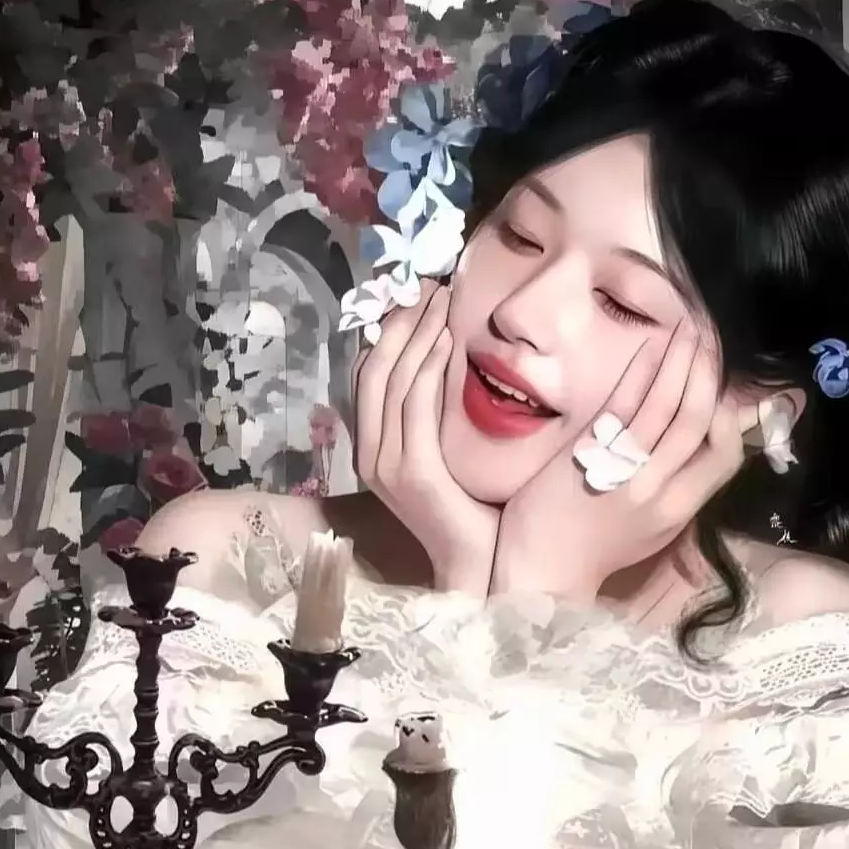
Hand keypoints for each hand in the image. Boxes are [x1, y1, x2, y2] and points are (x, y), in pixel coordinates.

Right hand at [352, 280, 498, 594]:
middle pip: (375, 369)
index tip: (414, 294)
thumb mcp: (449, 455)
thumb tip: (453, 364)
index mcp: (375, 449)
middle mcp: (371, 453)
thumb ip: (439, 417)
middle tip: (427, 281)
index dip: (387, 331)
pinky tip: (447, 337)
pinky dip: (428, 365)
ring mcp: (386, 463)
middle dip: (400, 320)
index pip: (369, 376)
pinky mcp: (411, 471)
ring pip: (393, 379)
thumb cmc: (474, 512)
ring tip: (440, 297)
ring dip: (416, 331)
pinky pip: (415, 404)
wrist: (479, 567)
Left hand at [492, 319, 744, 601]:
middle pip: (700, 422)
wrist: (541, 572)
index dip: (730, 417)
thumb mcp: (649, 532)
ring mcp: (626, 471)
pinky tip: (651, 347)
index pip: (724, 457)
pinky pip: (624, 406)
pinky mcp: (591, 455)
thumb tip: (694, 453)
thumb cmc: (590, 552)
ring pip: (668, 407)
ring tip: (690, 331)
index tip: (723, 387)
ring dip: (682, 363)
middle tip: (710, 340)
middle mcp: (660, 489)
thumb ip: (675, 492)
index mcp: (679, 510)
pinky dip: (642, 373)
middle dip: (708, 376)